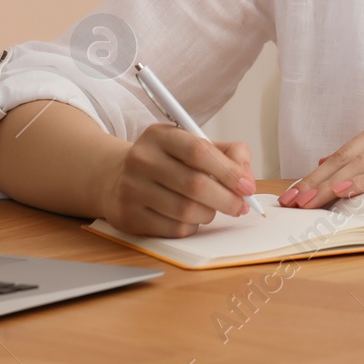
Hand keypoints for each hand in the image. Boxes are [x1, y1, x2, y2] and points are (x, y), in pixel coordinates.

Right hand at [101, 123, 254, 237]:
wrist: (117, 178)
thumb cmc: (167, 162)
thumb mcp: (194, 145)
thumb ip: (228, 154)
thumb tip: (247, 180)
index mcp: (160, 135)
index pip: (199, 151)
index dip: (229, 171)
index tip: (247, 186)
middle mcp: (141, 159)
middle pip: (195, 185)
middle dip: (226, 199)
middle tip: (241, 206)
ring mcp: (131, 189)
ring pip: (186, 211)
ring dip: (209, 213)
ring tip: (211, 208)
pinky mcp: (128, 216)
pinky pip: (174, 228)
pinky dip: (192, 226)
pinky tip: (190, 216)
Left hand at [276, 112, 363, 208]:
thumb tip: (335, 173)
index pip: (344, 153)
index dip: (316, 174)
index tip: (292, 195)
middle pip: (347, 156)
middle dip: (316, 180)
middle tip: (291, 201)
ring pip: (363, 161)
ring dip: (333, 183)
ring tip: (309, 200)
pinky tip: (348, 190)